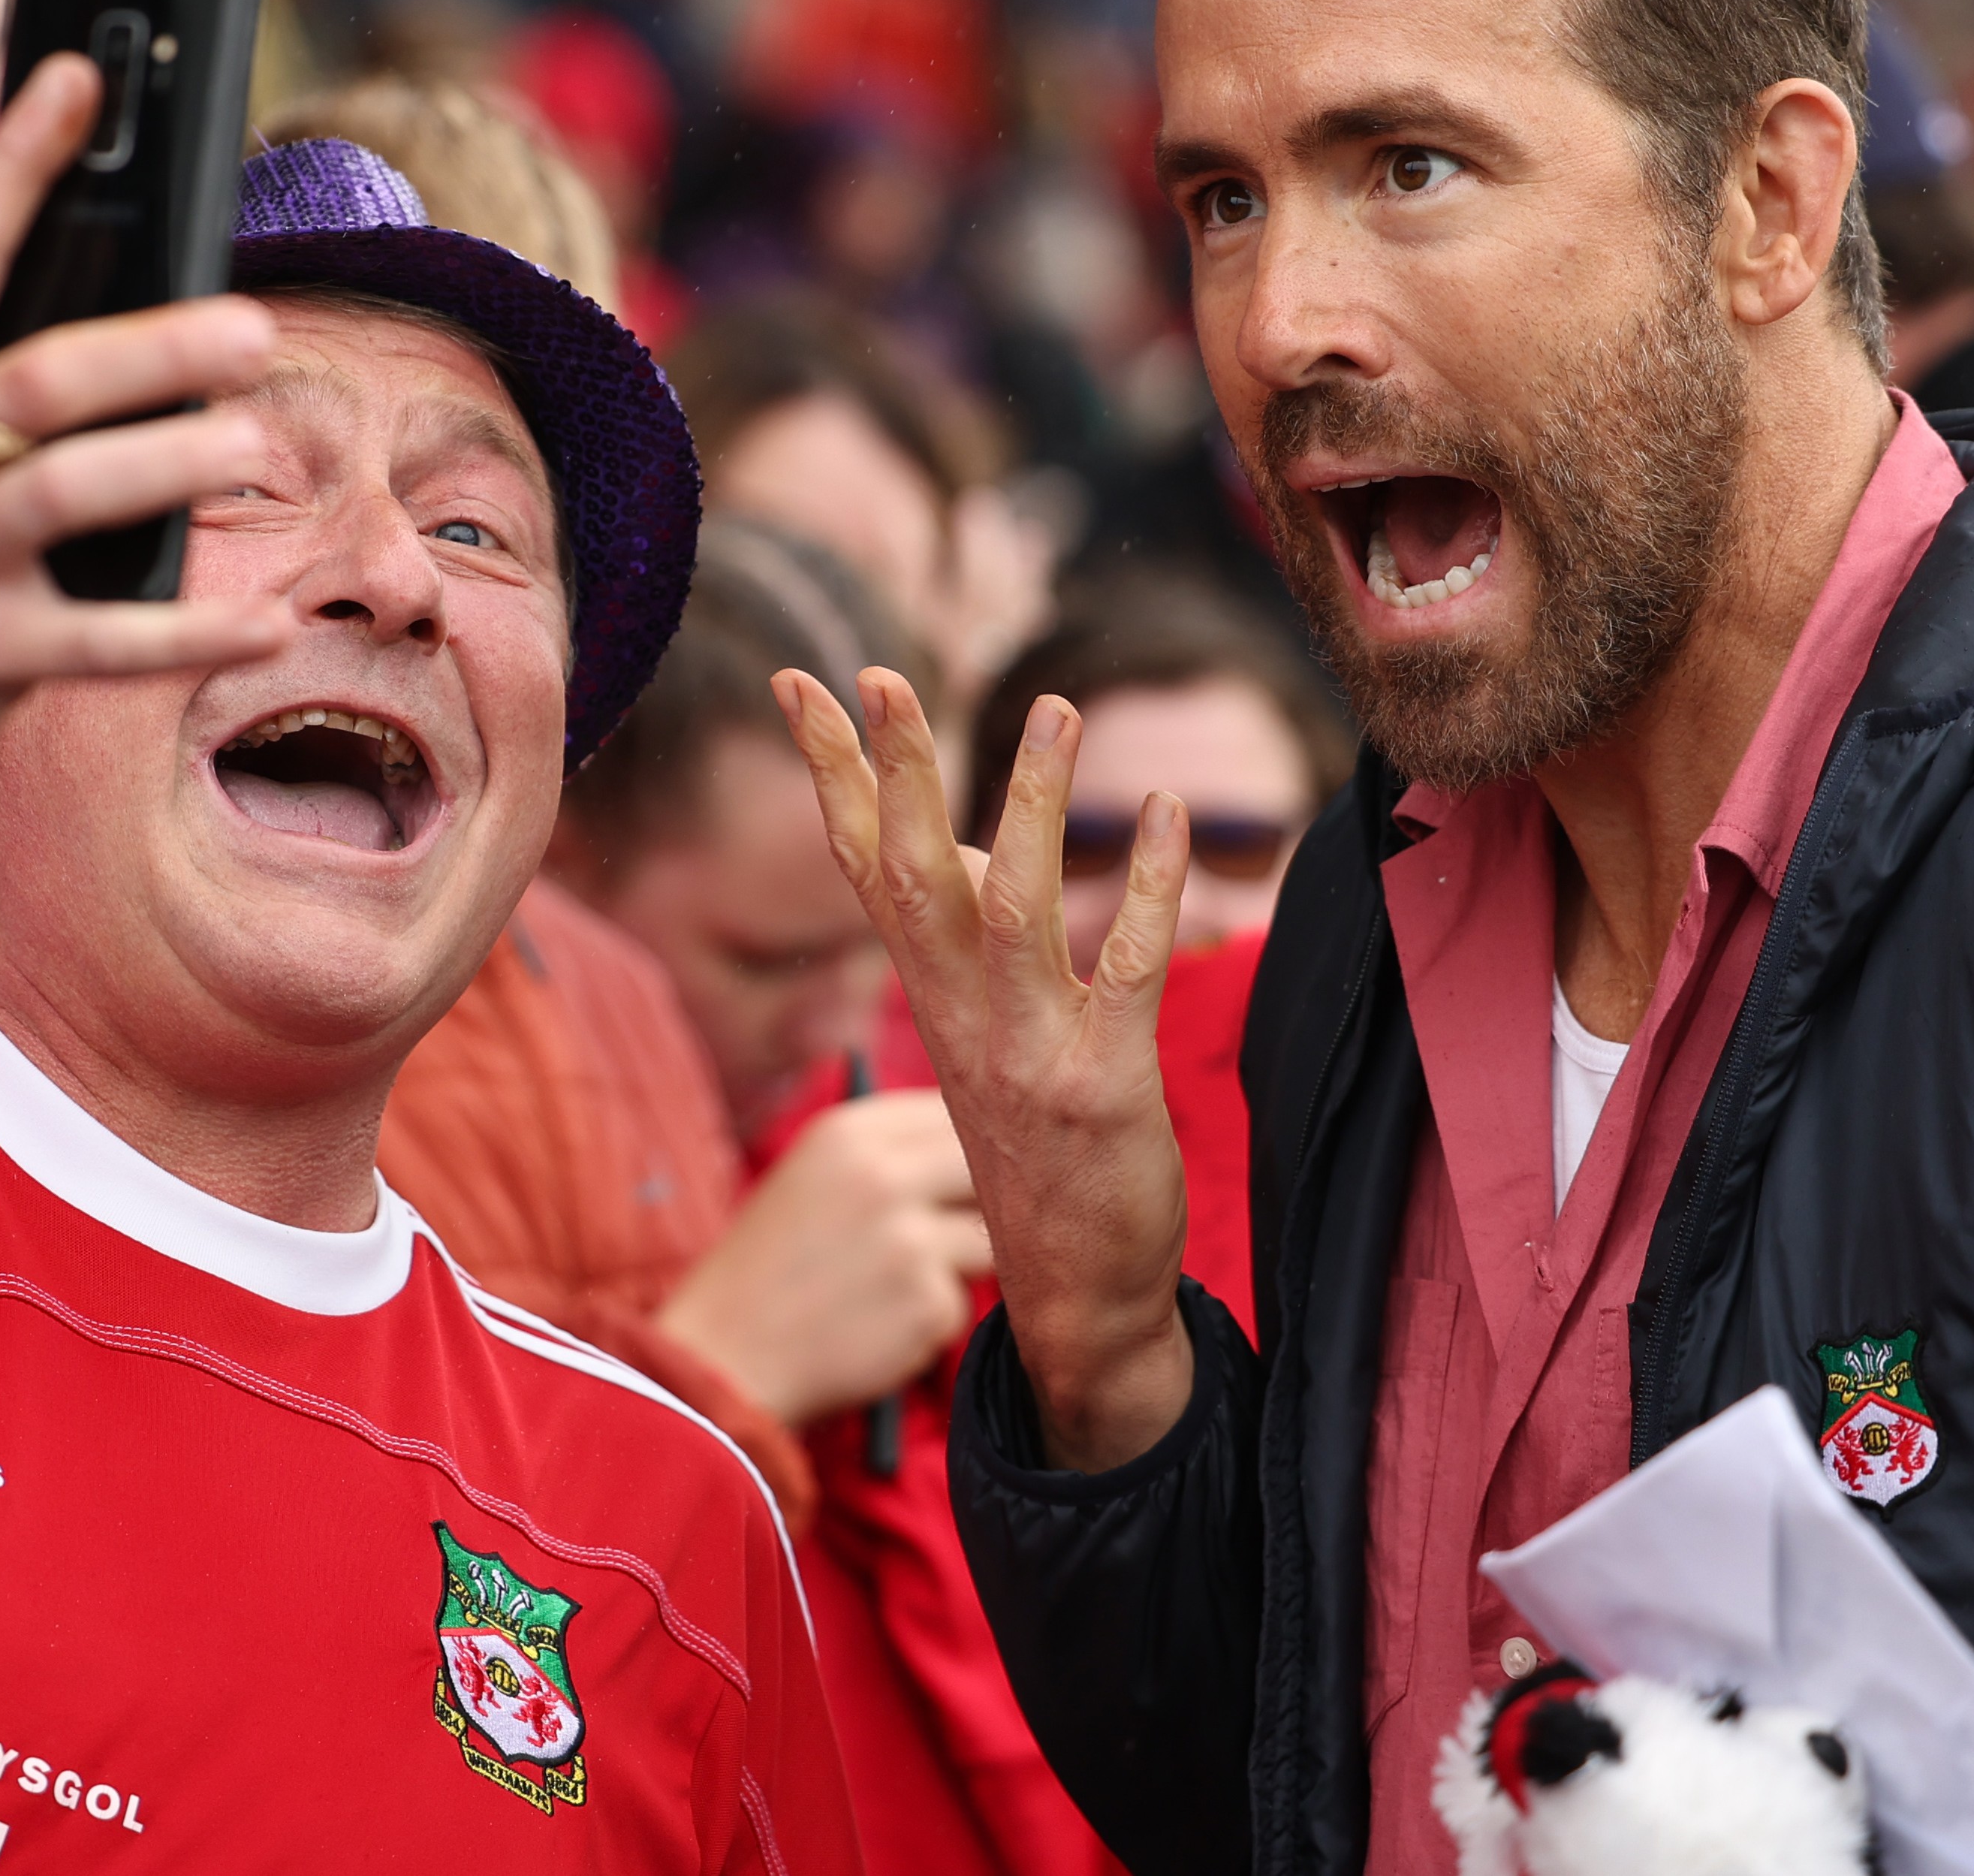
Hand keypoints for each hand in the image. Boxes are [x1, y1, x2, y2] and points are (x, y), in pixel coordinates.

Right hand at [0, 54, 292, 890]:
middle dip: (152, 346)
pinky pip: (102, 639)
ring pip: (74, 492)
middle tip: (249, 325)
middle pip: (43, 376)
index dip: (17, 160)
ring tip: (256, 445)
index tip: (84, 77)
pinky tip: (265, 624)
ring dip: (176, 465)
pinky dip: (190, 632)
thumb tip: (62, 321)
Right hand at [655, 1090, 991, 1425]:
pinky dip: (928, 1322)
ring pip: (987, 1240)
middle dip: (984, 1201)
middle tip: (954, 1230)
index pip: (954, 1110)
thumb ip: (891, 1153)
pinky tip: (875, 1328)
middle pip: (986, 1168)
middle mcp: (882, 1176)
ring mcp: (908, 1241)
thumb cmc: (771, 1267)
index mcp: (847, 1133)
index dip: (973, 1143)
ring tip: (890, 1286)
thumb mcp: (814, 1178)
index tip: (969, 1171)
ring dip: (956, 1267)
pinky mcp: (927, 1305)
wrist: (722, 1359)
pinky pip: (960, 1305)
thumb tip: (986, 1149)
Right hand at [775, 669, 1195, 1470]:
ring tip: (1056, 708)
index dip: (831, 774)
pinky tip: (1169, 814)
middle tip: (881, 676)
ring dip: (1029, 803)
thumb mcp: (979, 1041)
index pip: (862, 866)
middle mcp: (960, 1018)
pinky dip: (1143, 885)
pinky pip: (1122, 969)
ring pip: (1008, 906)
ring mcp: (1025, 1051)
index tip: (803, 685)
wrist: (1073, 1299)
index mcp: (929, 1000)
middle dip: (889, 772)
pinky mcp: (1100, 1085)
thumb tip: (951, 839)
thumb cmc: (1036, 1155)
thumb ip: (962, 943)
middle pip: (908, 874)